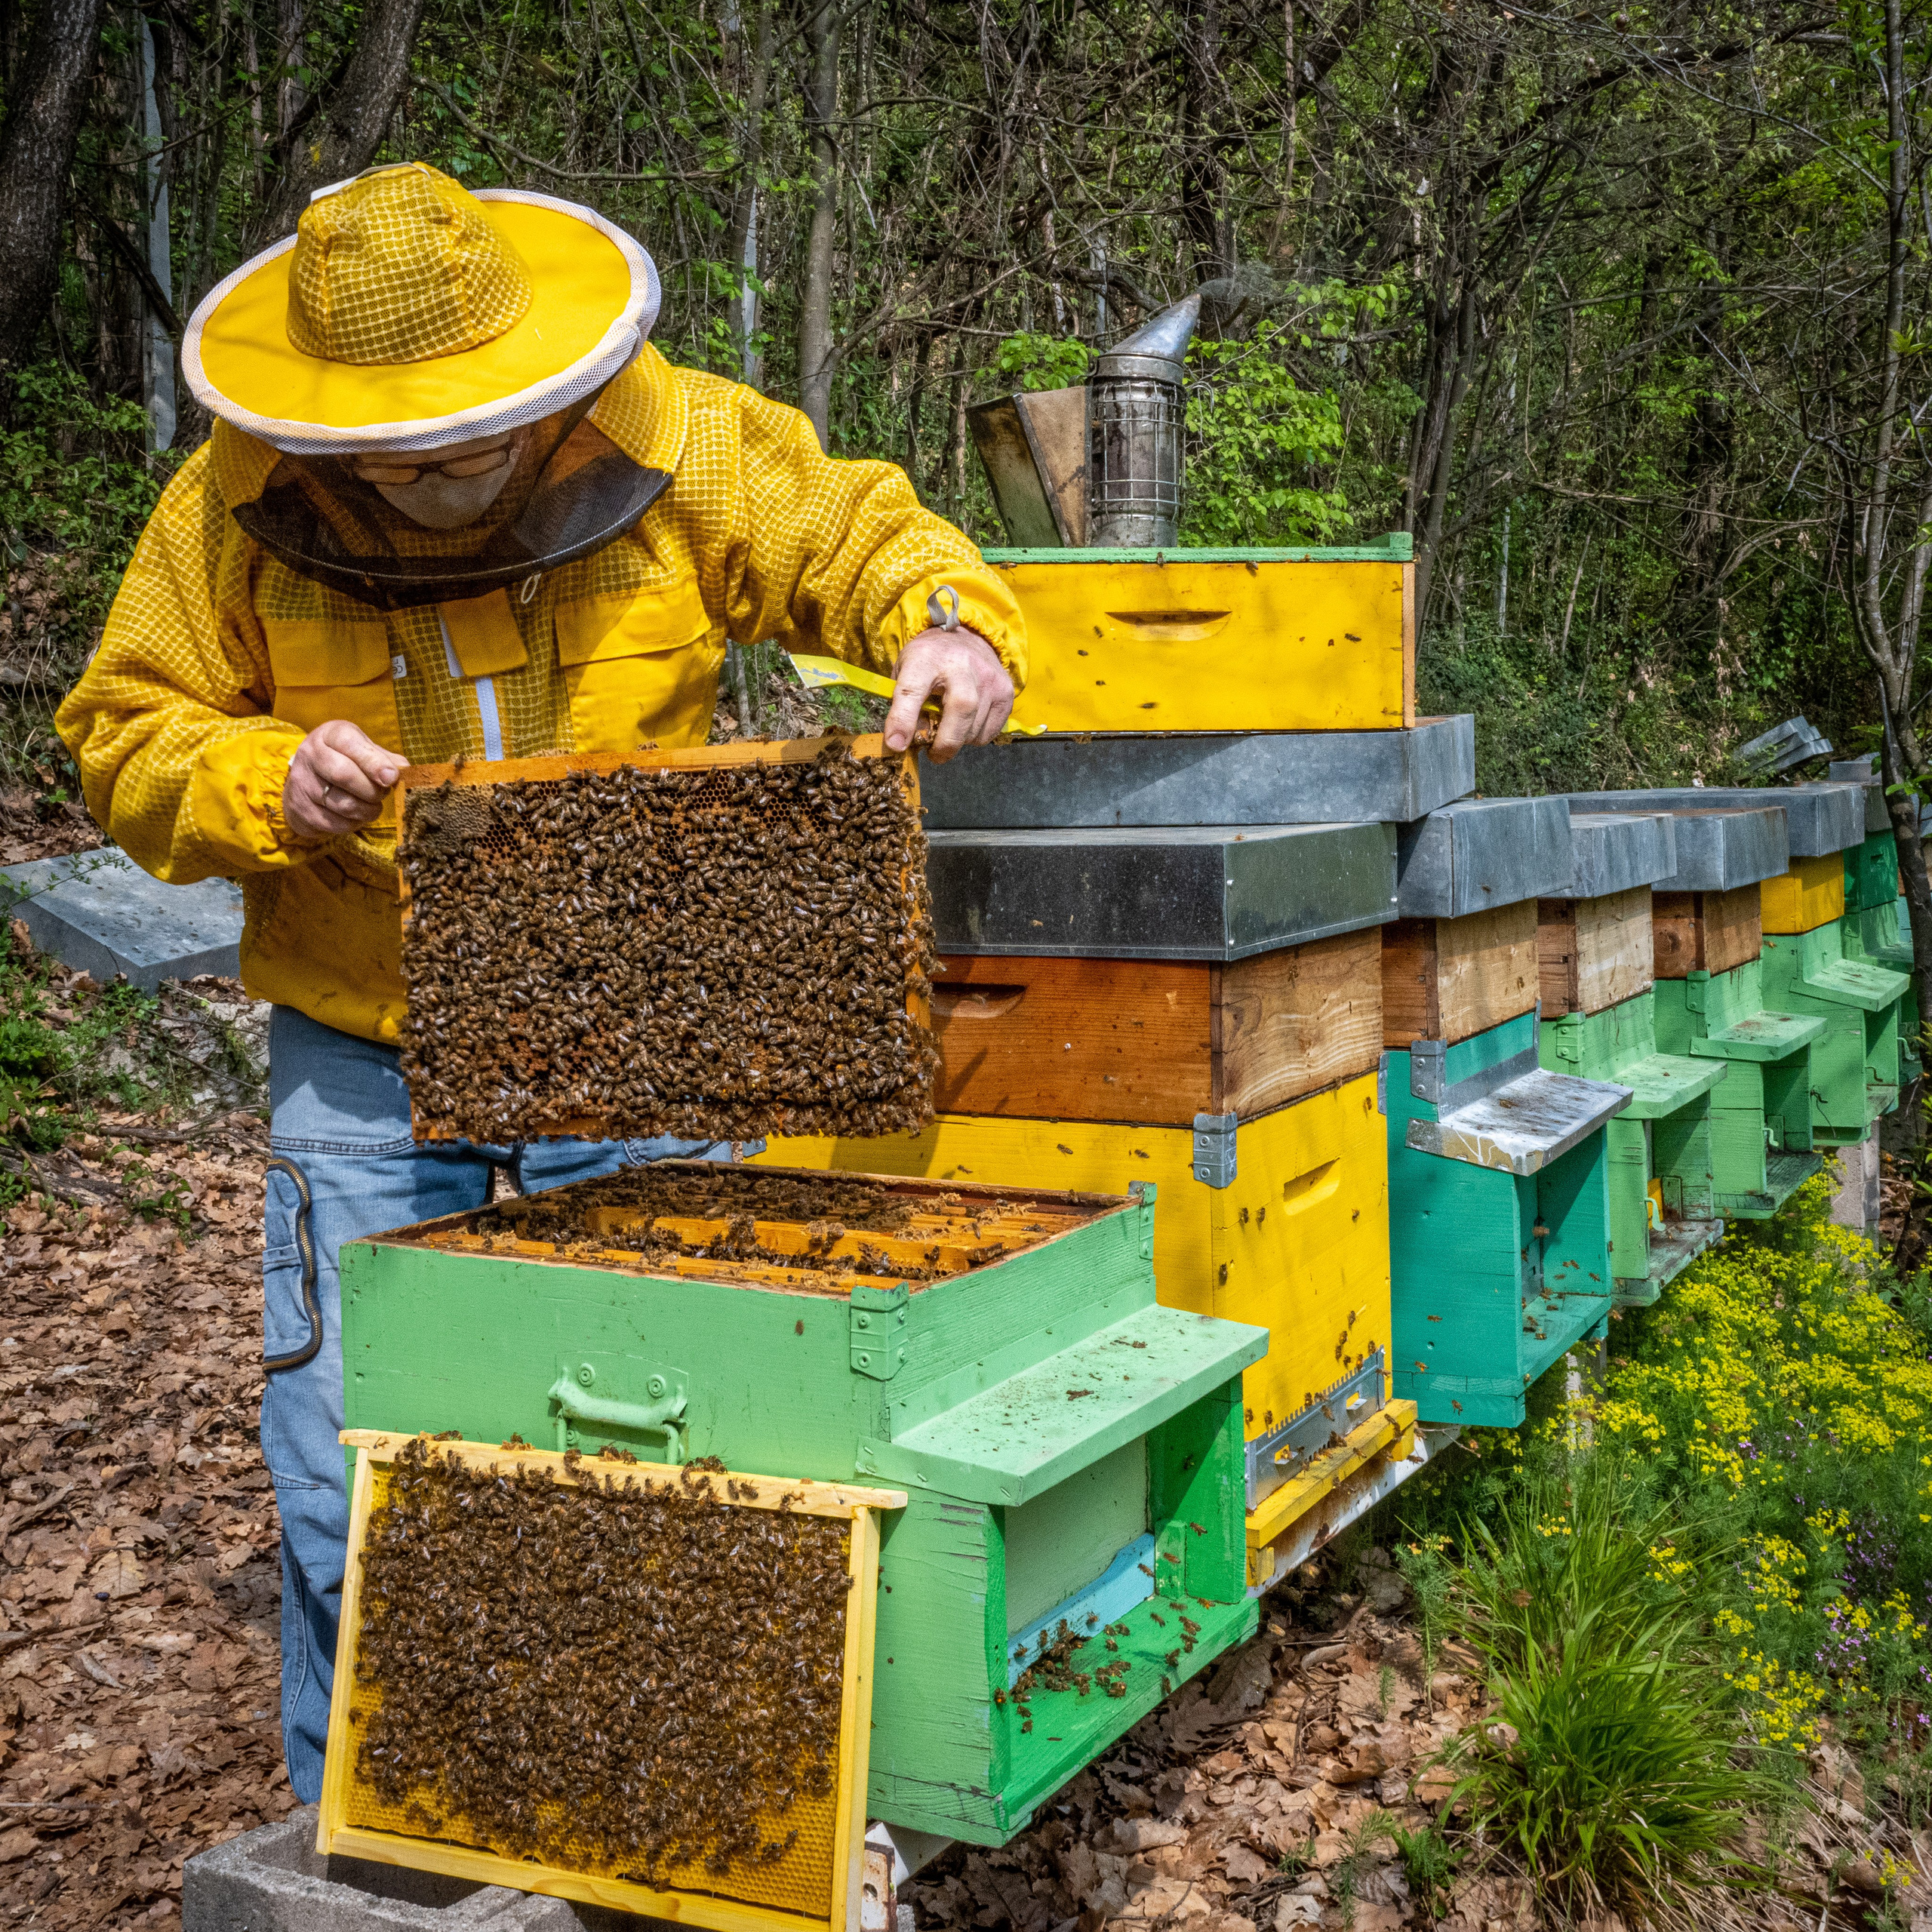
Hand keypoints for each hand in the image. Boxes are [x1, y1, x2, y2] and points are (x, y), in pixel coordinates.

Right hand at [281, 720, 408, 839]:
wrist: (306, 781)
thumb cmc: (344, 760)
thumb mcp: (362, 750)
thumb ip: (384, 758)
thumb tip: (405, 770)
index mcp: (329, 735)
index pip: (350, 743)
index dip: (374, 762)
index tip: (392, 778)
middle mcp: (310, 755)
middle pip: (344, 775)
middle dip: (372, 790)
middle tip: (383, 793)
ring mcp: (302, 783)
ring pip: (343, 803)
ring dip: (367, 810)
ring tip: (373, 805)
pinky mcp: (301, 809)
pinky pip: (336, 823)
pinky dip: (355, 823)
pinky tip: (357, 815)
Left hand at [883, 627, 1014, 762]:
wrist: (967, 640)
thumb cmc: (930, 663)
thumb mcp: (905, 672)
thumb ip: (900, 704)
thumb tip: (900, 743)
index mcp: (926, 658)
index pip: (912, 690)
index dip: (902, 720)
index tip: (896, 744)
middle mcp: (961, 664)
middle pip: (960, 709)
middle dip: (945, 742)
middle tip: (934, 754)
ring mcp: (988, 678)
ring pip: (975, 728)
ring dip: (958, 740)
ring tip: (949, 729)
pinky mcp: (1006, 692)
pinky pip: (989, 732)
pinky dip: (975, 737)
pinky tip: (967, 723)